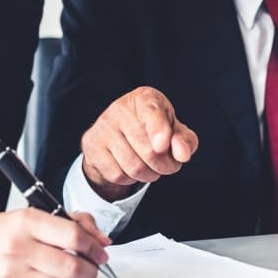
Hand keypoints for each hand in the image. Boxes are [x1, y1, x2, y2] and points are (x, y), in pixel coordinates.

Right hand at [0, 209, 110, 277]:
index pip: (73, 235)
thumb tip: (98, 238)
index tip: (101, 250)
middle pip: (71, 264)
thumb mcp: (27, 215)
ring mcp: (15, 271)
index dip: (94, 245)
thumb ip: (65, 222)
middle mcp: (21, 245)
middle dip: (91, 268)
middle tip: (95, 266)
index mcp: (28, 220)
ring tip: (79, 275)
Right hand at [81, 86, 198, 200]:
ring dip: (149, 175)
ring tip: (151, 167)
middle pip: (149, 150)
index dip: (158, 130)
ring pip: (134, 166)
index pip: (151, 113)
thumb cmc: (152, 129)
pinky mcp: (92, 146)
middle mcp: (121, 109)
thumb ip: (185, 140)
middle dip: (165, 165)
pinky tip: (131, 167)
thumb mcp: (173, 130)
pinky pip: (118, 175)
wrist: (116, 133)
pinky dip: (130, 179)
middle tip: (169, 165)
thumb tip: (183, 154)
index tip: (162, 145)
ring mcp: (104, 127)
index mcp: (145, 98)